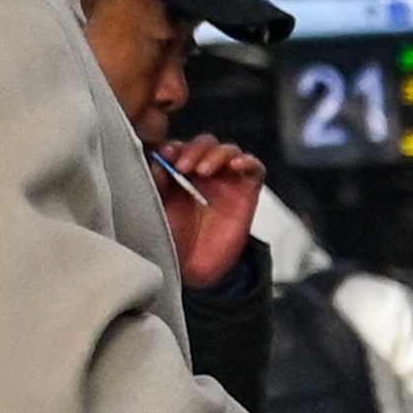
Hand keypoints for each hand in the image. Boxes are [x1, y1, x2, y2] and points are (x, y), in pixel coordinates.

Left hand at [155, 133, 266, 288]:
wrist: (194, 268)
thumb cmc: (173, 238)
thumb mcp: (158, 206)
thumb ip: (158, 180)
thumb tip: (159, 155)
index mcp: (179, 173)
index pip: (181, 146)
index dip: (175, 147)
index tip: (166, 155)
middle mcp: (203, 173)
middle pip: (205, 144)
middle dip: (194, 149)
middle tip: (183, 166)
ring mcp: (227, 181)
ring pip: (228, 150)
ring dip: (216, 154)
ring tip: (204, 170)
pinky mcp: (247, 191)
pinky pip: (255, 167)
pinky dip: (247, 160)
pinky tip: (236, 165)